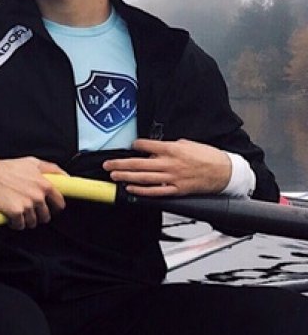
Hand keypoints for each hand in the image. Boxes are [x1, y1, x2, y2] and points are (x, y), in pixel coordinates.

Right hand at [0, 157, 67, 229]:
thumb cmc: (8, 168)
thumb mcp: (32, 162)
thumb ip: (51, 169)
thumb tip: (65, 176)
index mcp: (44, 184)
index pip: (60, 203)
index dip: (55, 207)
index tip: (51, 208)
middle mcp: (38, 196)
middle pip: (46, 216)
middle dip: (39, 214)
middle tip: (30, 209)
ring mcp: (27, 205)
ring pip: (33, 222)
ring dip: (27, 219)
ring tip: (20, 212)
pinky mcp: (15, 212)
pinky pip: (20, 225)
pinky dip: (16, 223)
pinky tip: (12, 216)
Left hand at [102, 138, 231, 196]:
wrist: (226, 172)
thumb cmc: (208, 156)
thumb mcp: (188, 144)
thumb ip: (169, 146)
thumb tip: (154, 149)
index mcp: (173, 149)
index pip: (147, 145)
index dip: (136, 145)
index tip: (130, 146)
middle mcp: (170, 163)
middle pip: (139, 163)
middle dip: (120, 163)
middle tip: (107, 164)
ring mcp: (173, 178)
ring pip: (144, 178)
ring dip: (126, 176)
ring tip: (113, 175)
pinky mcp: (177, 190)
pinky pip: (155, 191)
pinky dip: (141, 190)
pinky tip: (131, 188)